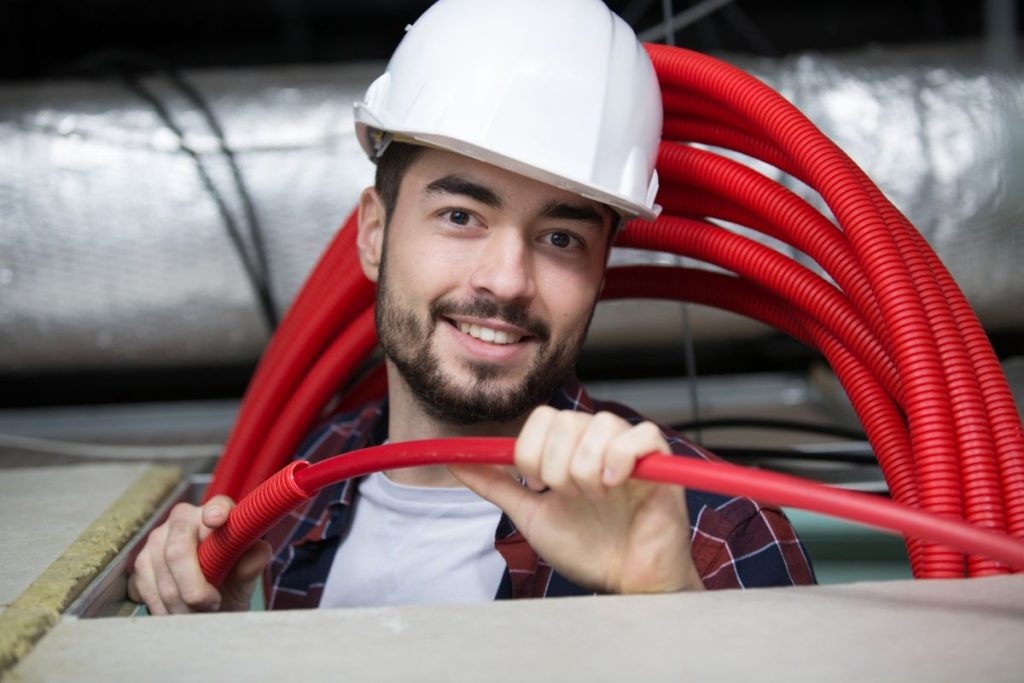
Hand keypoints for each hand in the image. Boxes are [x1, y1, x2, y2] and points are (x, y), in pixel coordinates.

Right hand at [127, 496, 270, 613]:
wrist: (209, 603)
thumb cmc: (231, 582)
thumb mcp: (246, 577)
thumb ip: (252, 563)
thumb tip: (260, 551)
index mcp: (217, 511)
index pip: (217, 507)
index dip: (215, 512)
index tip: (217, 520)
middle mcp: (183, 519)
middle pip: (178, 552)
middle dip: (194, 589)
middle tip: (213, 604)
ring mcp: (157, 539)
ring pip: (163, 579)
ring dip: (182, 606)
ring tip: (200, 612)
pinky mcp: (140, 563)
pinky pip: (149, 591)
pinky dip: (166, 610)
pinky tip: (181, 612)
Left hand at [451, 407, 703, 593]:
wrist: (625, 584)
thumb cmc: (586, 550)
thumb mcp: (531, 515)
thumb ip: (497, 486)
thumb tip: (455, 462)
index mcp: (569, 450)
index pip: (543, 417)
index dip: (531, 451)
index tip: (538, 487)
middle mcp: (598, 444)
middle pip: (567, 420)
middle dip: (557, 465)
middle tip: (568, 497)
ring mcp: (630, 452)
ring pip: (601, 424)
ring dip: (587, 468)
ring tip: (594, 498)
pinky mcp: (662, 464)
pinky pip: (643, 434)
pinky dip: (623, 456)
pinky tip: (615, 483)